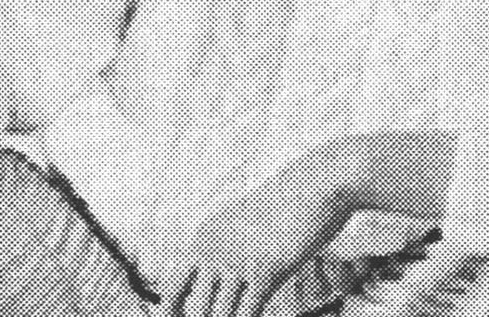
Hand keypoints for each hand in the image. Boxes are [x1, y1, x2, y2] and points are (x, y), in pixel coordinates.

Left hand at [154, 151, 352, 316]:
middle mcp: (214, 249)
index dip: (174, 312)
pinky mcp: (265, 270)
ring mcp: (237, 260)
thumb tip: (216, 288)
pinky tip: (258, 314)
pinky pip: (246, 314)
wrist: (317, 183)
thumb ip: (227, 250)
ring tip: (245, 311)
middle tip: (228, 312)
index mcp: (205, 236)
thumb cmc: (287, 204)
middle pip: (193, 309)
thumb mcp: (245, 224)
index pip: (171, 287)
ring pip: (217, 316)